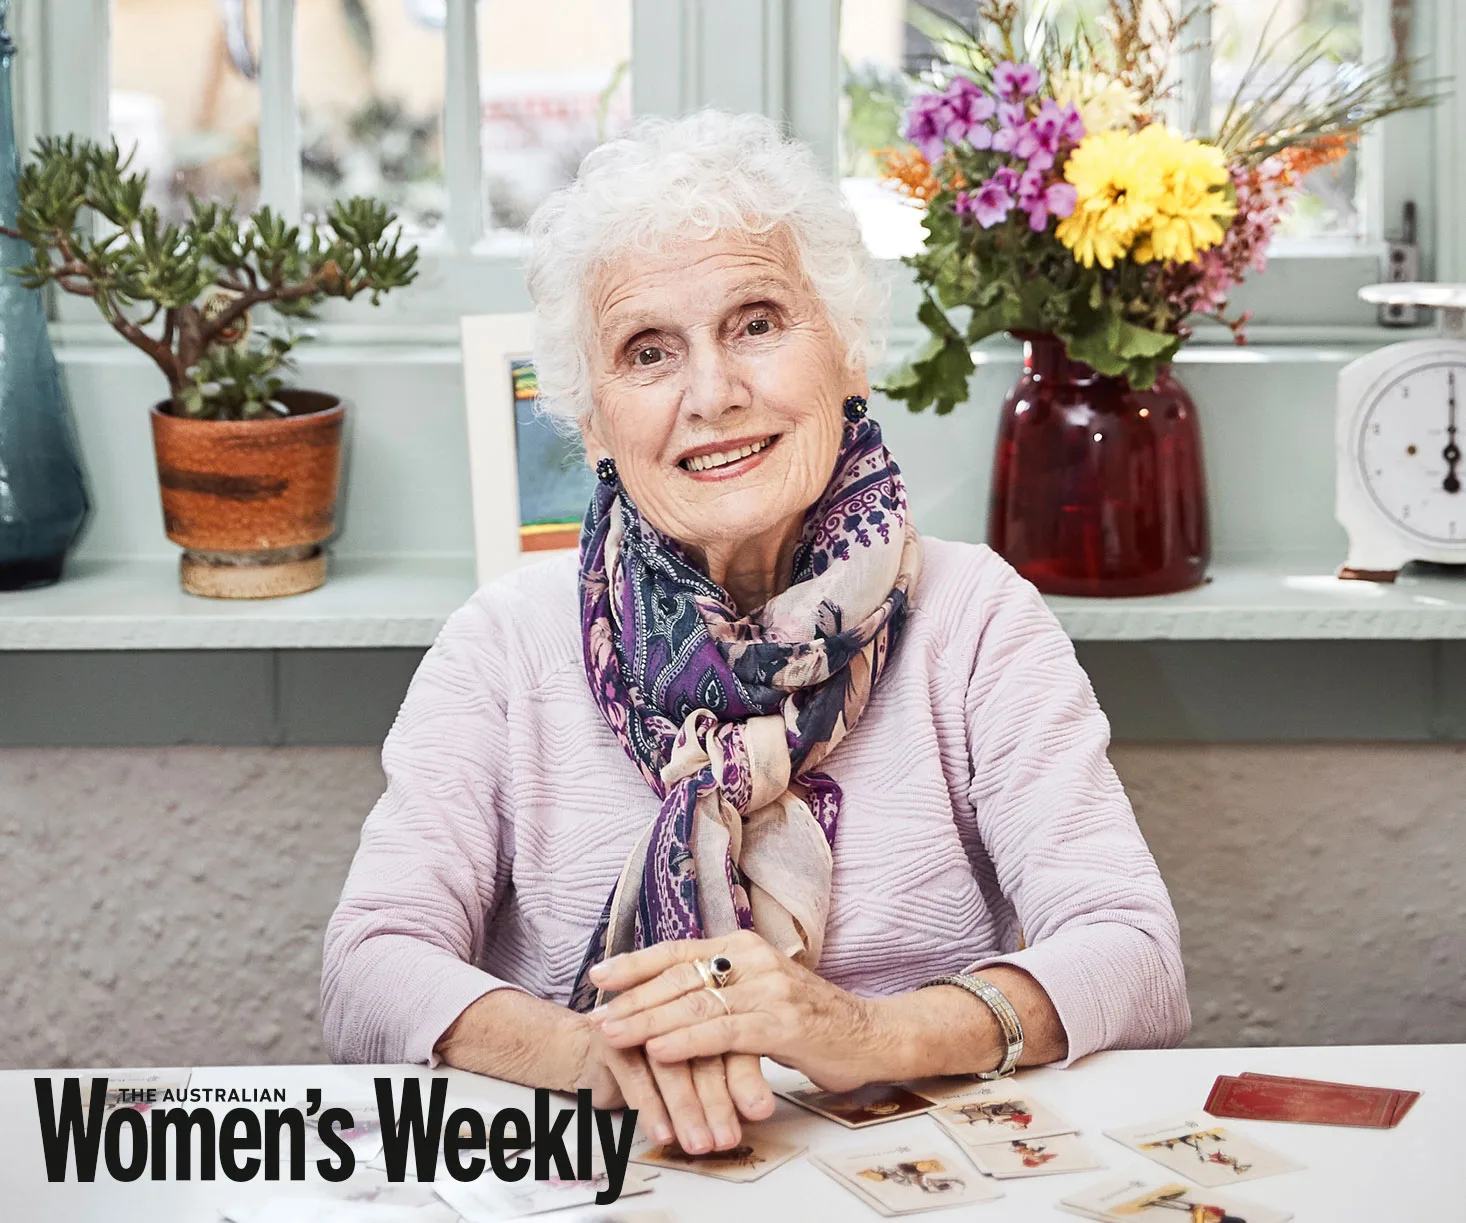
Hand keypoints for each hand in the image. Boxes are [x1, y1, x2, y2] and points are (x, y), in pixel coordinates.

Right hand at [574, 1020, 774, 1152]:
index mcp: (702, 998)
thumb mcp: (700, 1065)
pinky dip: (651, 1108)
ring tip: (700, 1144)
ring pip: (670, 1065)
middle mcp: (672, 1003)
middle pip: (701, 1050)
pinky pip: (635, 1075)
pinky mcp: (610, 1038)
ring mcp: (640, 1018)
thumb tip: (760, 1107)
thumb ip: (732, 1075)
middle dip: (717, 1100)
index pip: (730, 1035)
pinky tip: (663, 1134)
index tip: (760, 1112)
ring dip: (686, 1109)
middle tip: (728, 1138)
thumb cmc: (657, 1061)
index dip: (745, 1075)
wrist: (596, 1054)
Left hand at [589, 930, 880, 1092]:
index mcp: (745, 946)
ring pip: (695, 1003)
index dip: (636, 963)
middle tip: (595, 1015)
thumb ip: (721, 988)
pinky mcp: (783, 1023)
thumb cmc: (810, 1020)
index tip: (598, 975)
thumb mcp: (760, 993)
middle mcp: (754, 958)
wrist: (872, 1035)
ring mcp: (770, 989)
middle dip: (632, 998)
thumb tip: (665, 996)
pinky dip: (687, 1041)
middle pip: (680, 976)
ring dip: (648, 1020)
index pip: (679, 950)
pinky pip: (724, 1031)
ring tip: (613, 1033)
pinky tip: (659, 1050)